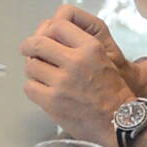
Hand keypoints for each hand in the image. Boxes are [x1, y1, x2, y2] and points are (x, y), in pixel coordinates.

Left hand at [22, 11, 146, 146]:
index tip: (42, 36)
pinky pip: (30, 87)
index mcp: (90, 48)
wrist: (119, 121)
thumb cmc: (111, 90)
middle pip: (37, 44)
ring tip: (41, 75)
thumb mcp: (102, 56)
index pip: (58, 25)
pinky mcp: (53, 101)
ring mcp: (62, 82)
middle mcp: (75, 62)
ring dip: (33, 70)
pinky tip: (42, 90)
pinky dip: (34, 88)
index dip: (46, 29)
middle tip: (27, 50)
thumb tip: (47, 30)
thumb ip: (78, 43)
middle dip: (29, 46)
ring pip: (31, 66)